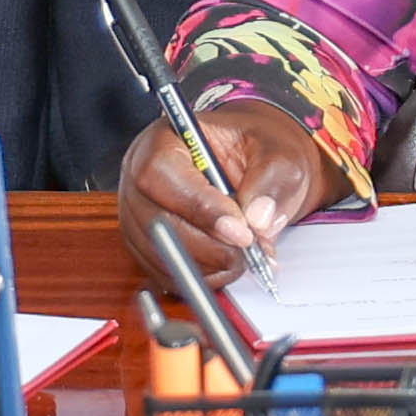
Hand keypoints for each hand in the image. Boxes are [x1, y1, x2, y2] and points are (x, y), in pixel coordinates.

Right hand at [116, 99, 332, 280]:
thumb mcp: (277, 151)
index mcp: (165, 138)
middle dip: (206, 245)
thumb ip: (271, 178)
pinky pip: (164, 273)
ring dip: (207, 265)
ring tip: (244, 255)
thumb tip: (258, 217)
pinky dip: (200, 277)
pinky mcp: (146, 246)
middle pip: (155, 220)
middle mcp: (141, 176)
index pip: (161, 173)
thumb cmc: (256, 150)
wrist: (254, 165)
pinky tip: (227, 263)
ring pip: (159, 253)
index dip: (199, 206)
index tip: (240, 230)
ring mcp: (138, 214)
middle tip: (247, 250)